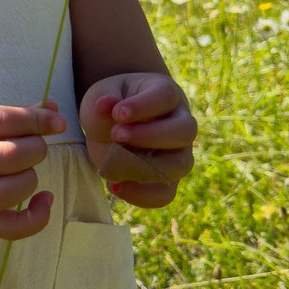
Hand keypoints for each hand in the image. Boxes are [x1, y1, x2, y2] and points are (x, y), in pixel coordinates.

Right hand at [0, 99, 68, 240]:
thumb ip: (9, 112)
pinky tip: (44, 199)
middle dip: (35, 148)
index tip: (56, 122)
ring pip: (7, 193)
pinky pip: (7, 228)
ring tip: (27, 169)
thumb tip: (54, 111)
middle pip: (8, 157)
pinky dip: (34, 220)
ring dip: (30, 178)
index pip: (2, 122)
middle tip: (35, 144)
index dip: (36, 121)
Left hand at [79, 73, 196, 207]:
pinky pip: (166, 194)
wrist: (112, 125)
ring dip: (146, 168)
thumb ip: (103, 99)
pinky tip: (115, 186)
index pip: (165, 97)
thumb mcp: (102, 94)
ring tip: (112, 167)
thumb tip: (105, 105)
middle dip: (149, 136)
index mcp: (166, 94)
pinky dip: (142, 195)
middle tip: (116, 135)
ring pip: (181, 165)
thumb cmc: (112, 104)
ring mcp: (178, 153)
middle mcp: (180, 123)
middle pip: (185, 131)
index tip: (118, 113)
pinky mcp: (167, 178)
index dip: (144, 106)